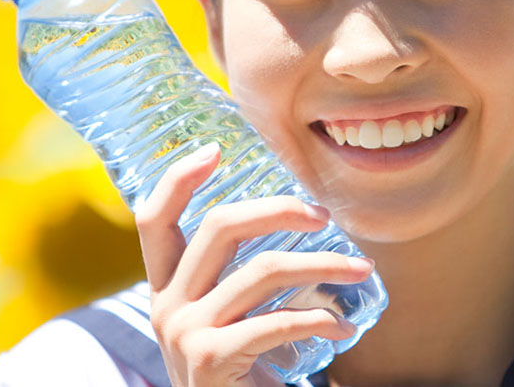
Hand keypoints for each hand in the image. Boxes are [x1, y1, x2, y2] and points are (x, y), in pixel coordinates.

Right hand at [134, 142, 373, 385]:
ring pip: (263, 270)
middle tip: (323, 215)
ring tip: (361, 269)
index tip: (215, 149)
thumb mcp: (223, 322)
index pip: (152, 220)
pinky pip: (279, 321)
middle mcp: (167, 307)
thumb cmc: (239, 378)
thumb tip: (296, 216)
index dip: (178, 178)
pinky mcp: (213, 361)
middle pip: (219, 228)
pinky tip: (345, 327)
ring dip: (324, 264)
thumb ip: (235, 280)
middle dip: (279, 208)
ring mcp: (186, 334)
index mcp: (165, 290)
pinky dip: (323, 318)